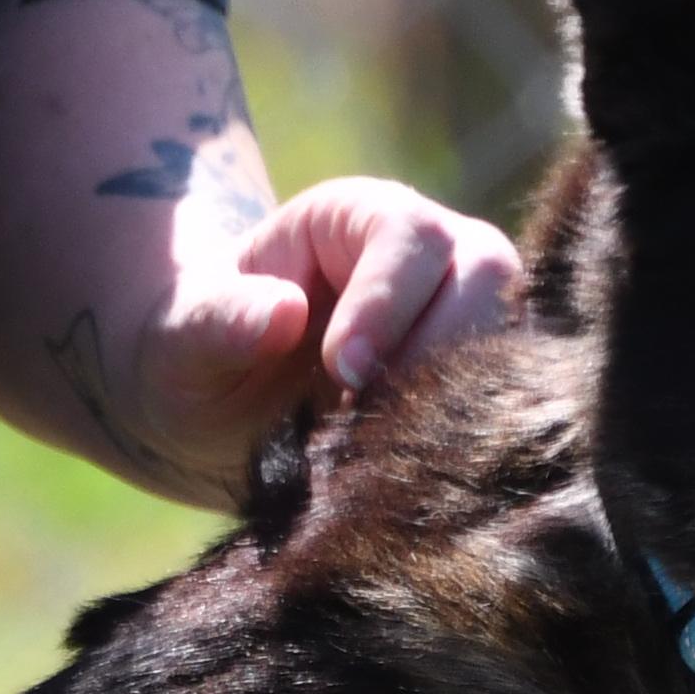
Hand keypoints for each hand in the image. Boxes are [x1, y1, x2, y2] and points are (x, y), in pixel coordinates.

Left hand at [120, 177, 525, 482]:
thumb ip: (219, 321)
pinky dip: (471, 438)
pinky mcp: (482, 381)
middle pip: (485, 275)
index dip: (386, 301)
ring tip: (388, 455)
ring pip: (512, 341)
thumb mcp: (181, 337)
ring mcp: (467, 317)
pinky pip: (509, 401)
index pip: (408, 235)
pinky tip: (416, 475)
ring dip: (460, 403)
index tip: (343, 371)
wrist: (221, 411)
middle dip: (439, 351)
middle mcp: (431, 256)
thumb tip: (283, 314)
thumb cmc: (198, 356)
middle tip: (373, 423)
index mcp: (357, 218)